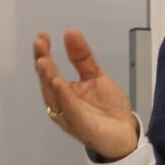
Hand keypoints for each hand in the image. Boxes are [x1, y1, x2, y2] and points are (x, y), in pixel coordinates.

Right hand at [33, 29, 138, 160]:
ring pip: (55, 96)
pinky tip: (59, 83)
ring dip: (48, 78)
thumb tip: (70, 32)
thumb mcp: (96, 77)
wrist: (125, 133)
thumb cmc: (108, 107)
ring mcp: (70, 116)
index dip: (45, 53)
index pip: (50, 71)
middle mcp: (62, 104)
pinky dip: (64, 97)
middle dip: (43, 62)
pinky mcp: (82, 126)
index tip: (41, 35)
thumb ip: (83, 58)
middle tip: (39, 43)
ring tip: (44, 61)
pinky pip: (71, 110)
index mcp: (64, 92)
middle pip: (48, 82)